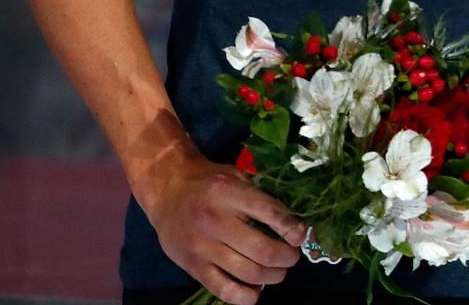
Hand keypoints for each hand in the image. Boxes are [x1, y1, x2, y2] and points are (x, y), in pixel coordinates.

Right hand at [138, 147, 305, 304]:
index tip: (300, 235)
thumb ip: (261, 195)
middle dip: (287, 257)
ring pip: (249, 273)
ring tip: (278, 271)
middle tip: (292, 255)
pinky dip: (246, 296)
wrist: (167, 191)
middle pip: (263, 250)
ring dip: (273, 276)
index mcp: (228, 193)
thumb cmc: (208, 182)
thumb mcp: (236, 174)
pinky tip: (257, 290)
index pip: (270, 214)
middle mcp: (215, 221)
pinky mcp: (193, 267)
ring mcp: (203, 247)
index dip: (293, 228)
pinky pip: (223, 290)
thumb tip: (293, 222)